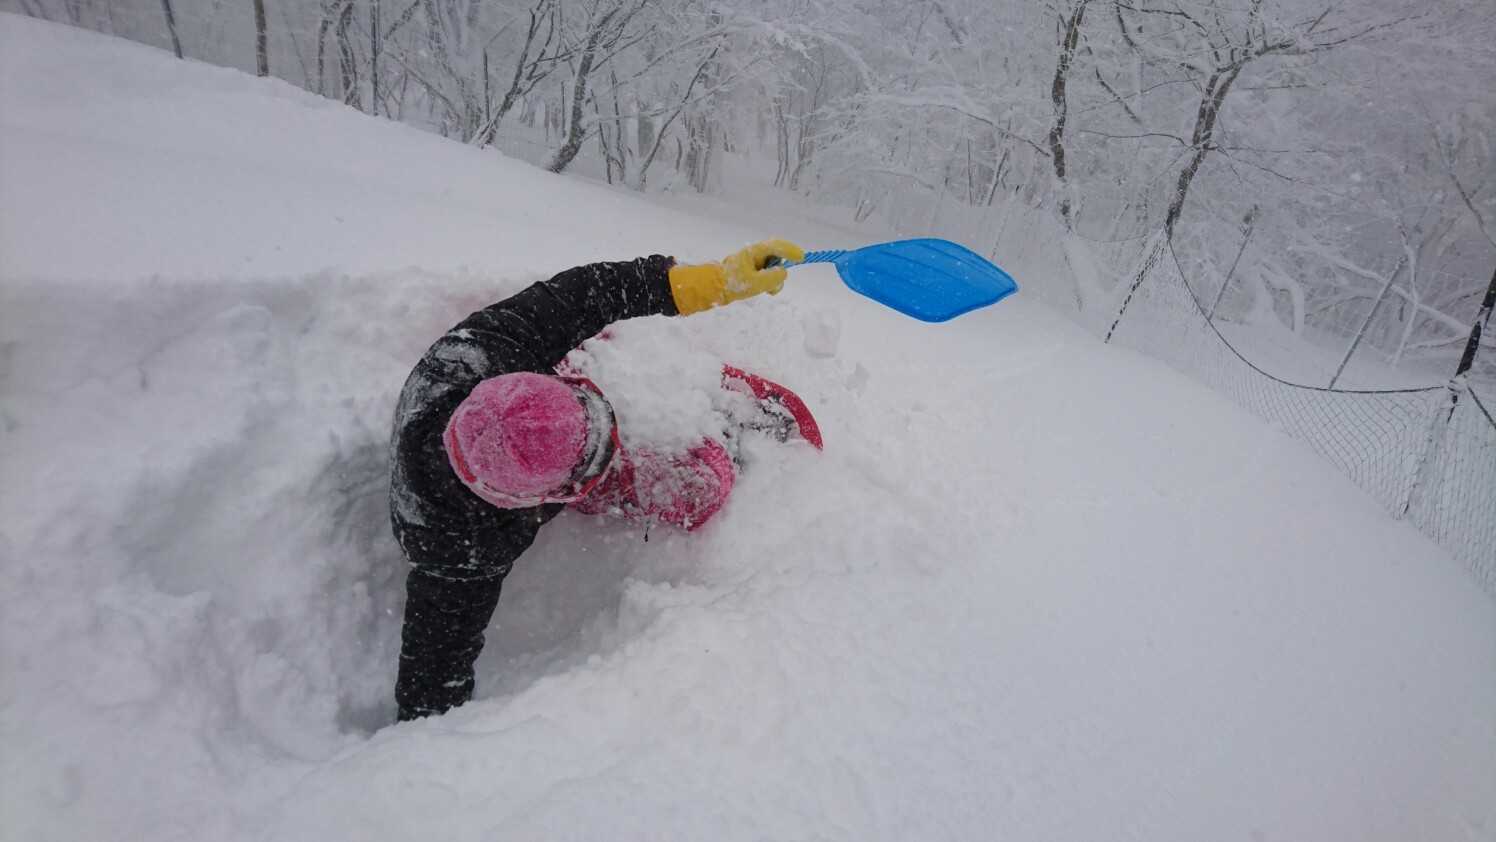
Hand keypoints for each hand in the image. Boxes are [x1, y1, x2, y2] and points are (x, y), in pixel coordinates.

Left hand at [669, 239, 805, 314]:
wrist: (715, 289)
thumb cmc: (731, 284)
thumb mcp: (753, 283)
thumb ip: (771, 278)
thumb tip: (783, 273)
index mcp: (754, 252)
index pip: (776, 246)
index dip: (790, 250)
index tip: (801, 257)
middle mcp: (756, 255)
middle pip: (778, 256)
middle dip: (782, 269)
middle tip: (780, 281)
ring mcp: (756, 263)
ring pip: (775, 267)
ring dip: (776, 279)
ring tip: (769, 290)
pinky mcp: (755, 271)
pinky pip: (769, 274)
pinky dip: (771, 283)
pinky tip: (766, 290)